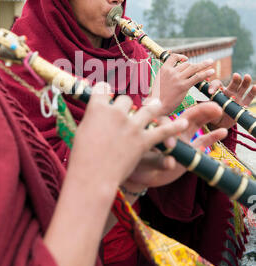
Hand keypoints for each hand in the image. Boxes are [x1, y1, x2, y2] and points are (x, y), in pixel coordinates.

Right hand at [69, 82, 188, 190]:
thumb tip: (96, 112)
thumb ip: (92, 118)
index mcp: (97, 107)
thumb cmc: (82, 156)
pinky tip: (184, 123)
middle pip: (126, 99)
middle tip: (123, 113)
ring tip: (156, 104)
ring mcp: (132, 126)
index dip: (104, 91)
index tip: (105, 93)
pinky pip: (162, 130)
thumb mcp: (81, 131)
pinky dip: (174, 127)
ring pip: (148, 108)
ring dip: (153, 106)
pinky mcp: (143, 140)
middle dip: (125, 105)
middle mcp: (116, 112)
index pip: (102, 89)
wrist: (93, 176)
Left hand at [124, 102, 226, 188]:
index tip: (172, 144)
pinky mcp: (190, 150)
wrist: (142, 175)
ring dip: (206, 116)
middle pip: (185, 117)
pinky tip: (223, 131)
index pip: (163, 122)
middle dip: (200, 112)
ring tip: (218, 110)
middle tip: (214, 109)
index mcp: (156, 130)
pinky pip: (202, 141)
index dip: (169, 128)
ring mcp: (182, 139)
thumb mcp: (145, 164)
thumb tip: (170, 162)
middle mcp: (170, 131)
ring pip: (194, 123)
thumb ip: (158, 162)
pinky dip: (212, 137)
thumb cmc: (138, 166)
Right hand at [149, 53, 214, 114]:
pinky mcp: (183, 86)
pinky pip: (196, 77)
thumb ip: (167, 75)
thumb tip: (175, 73)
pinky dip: (205, 73)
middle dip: (195, 65)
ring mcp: (177, 78)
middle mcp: (171, 72)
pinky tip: (211, 71)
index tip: (186, 59)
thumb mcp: (159, 81)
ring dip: (203, 65)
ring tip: (211, 62)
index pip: (173, 57)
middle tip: (206, 62)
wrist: (156, 106)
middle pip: (186, 64)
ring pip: (193, 68)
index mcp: (164, 69)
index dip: (181, 56)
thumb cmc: (158, 96)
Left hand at [208, 73, 255, 129]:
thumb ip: (203, 104)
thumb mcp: (205, 109)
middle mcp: (229, 92)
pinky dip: (253, 92)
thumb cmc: (210, 114)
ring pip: (243, 87)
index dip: (214, 86)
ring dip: (245, 81)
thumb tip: (197, 99)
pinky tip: (255, 87)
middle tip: (236, 75)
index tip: (211, 92)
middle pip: (233, 83)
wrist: (219, 124)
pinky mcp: (243, 104)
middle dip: (235, 79)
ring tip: (247, 77)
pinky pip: (249, 97)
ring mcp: (237, 97)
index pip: (217, 84)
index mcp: (219, 91)